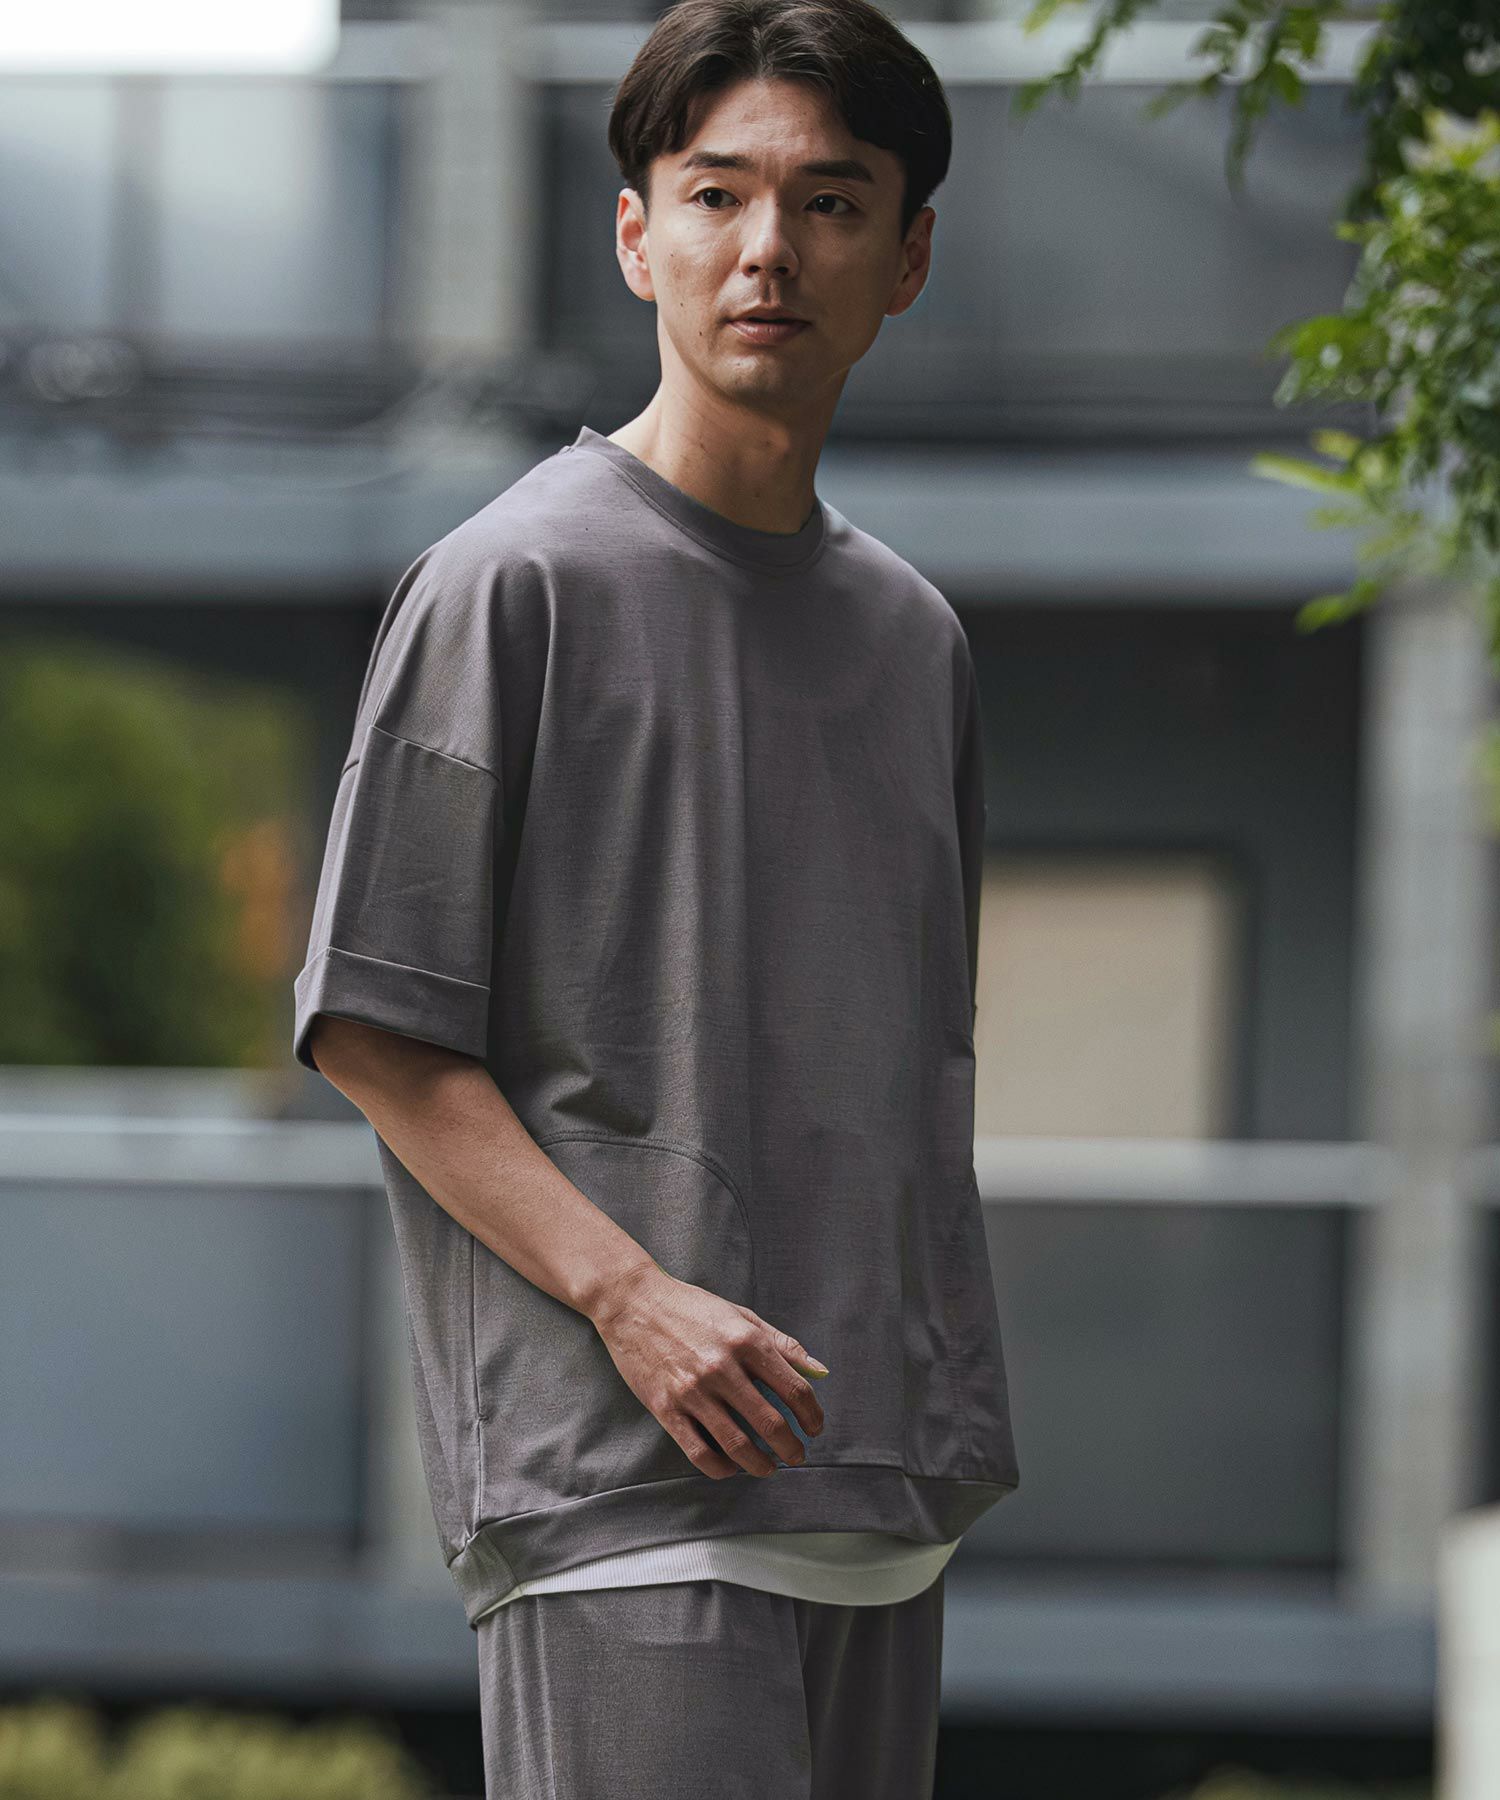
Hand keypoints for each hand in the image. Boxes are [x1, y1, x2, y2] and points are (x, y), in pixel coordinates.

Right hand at [588, 1259, 828, 1478]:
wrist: (634, 1302)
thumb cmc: (692, 1308)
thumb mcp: (742, 1316)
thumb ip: (783, 1345)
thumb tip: (821, 1372)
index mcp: (746, 1341)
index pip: (794, 1389)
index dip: (812, 1415)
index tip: (815, 1428)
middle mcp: (722, 1367)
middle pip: (771, 1424)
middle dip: (792, 1448)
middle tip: (798, 1455)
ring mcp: (693, 1391)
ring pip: (738, 1445)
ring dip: (762, 1465)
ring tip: (770, 1467)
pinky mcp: (666, 1408)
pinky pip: (700, 1452)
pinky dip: (722, 1468)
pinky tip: (732, 1466)